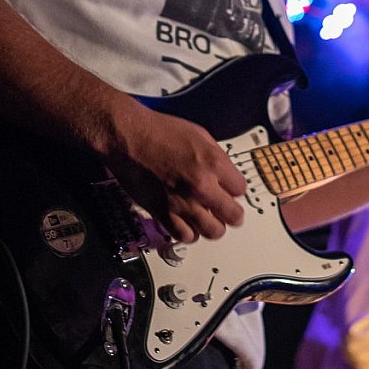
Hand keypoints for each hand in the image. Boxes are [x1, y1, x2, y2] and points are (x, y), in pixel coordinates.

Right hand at [107, 103, 246, 243]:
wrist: (127, 138)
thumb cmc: (158, 131)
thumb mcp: (199, 135)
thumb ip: (216, 158)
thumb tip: (225, 174)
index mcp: (213, 163)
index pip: (241, 189)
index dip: (235, 190)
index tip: (229, 190)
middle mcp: (201, 186)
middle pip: (233, 215)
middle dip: (232, 214)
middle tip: (228, 212)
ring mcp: (182, 203)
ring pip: (212, 232)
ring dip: (213, 226)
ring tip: (208, 220)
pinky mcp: (163, 214)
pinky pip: (185, 236)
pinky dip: (189, 233)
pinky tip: (188, 224)